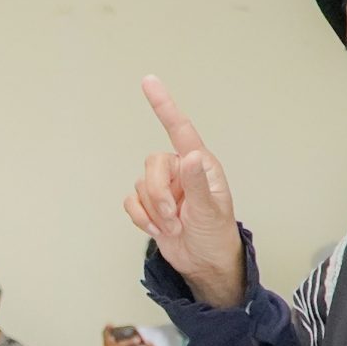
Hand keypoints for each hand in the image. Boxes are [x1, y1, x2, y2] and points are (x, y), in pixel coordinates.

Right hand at [124, 76, 245, 308]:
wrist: (204, 264)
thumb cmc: (215, 235)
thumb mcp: (209, 210)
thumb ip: (197, 183)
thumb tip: (190, 156)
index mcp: (200, 165)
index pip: (179, 129)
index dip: (163, 105)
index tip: (148, 81)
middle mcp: (180, 171)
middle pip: (152, 164)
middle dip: (158, 193)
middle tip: (174, 216)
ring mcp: (164, 188)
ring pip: (140, 185)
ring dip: (154, 211)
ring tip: (173, 226)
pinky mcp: (149, 205)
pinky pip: (131, 201)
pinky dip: (141, 218)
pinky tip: (158, 230)